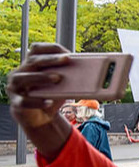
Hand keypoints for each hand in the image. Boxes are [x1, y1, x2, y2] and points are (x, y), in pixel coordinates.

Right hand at [6, 43, 72, 158]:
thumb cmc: (51, 96)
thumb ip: (71, 77)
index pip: (37, 49)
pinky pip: (24, 101)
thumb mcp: (62, 86)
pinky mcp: (16, 102)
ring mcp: (15, 87)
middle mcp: (20, 72)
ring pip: (23, 78)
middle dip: (51, 59)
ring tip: (57, 78)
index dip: (51, 48)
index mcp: (31, 65)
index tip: (68, 52)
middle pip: (33, 61)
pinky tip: (48, 102)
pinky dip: (37, 102)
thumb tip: (94, 73)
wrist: (40, 117)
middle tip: (66, 59)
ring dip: (41, 77)